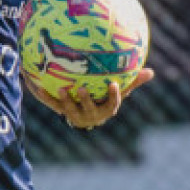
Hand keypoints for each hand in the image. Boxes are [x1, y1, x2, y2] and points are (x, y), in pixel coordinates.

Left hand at [30, 67, 153, 129]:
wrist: (87, 117)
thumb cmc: (106, 99)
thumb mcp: (120, 92)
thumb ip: (132, 82)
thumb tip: (151, 72)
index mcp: (106, 109)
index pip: (111, 104)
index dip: (112, 96)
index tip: (112, 84)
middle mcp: (91, 115)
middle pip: (89, 109)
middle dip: (85, 100)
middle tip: (82, 89)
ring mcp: (76, 115)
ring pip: (70, 110)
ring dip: (65, 100)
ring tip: (60, 89)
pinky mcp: (63, 112)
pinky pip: (53, 105)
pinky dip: (46, 97)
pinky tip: (38, 88)